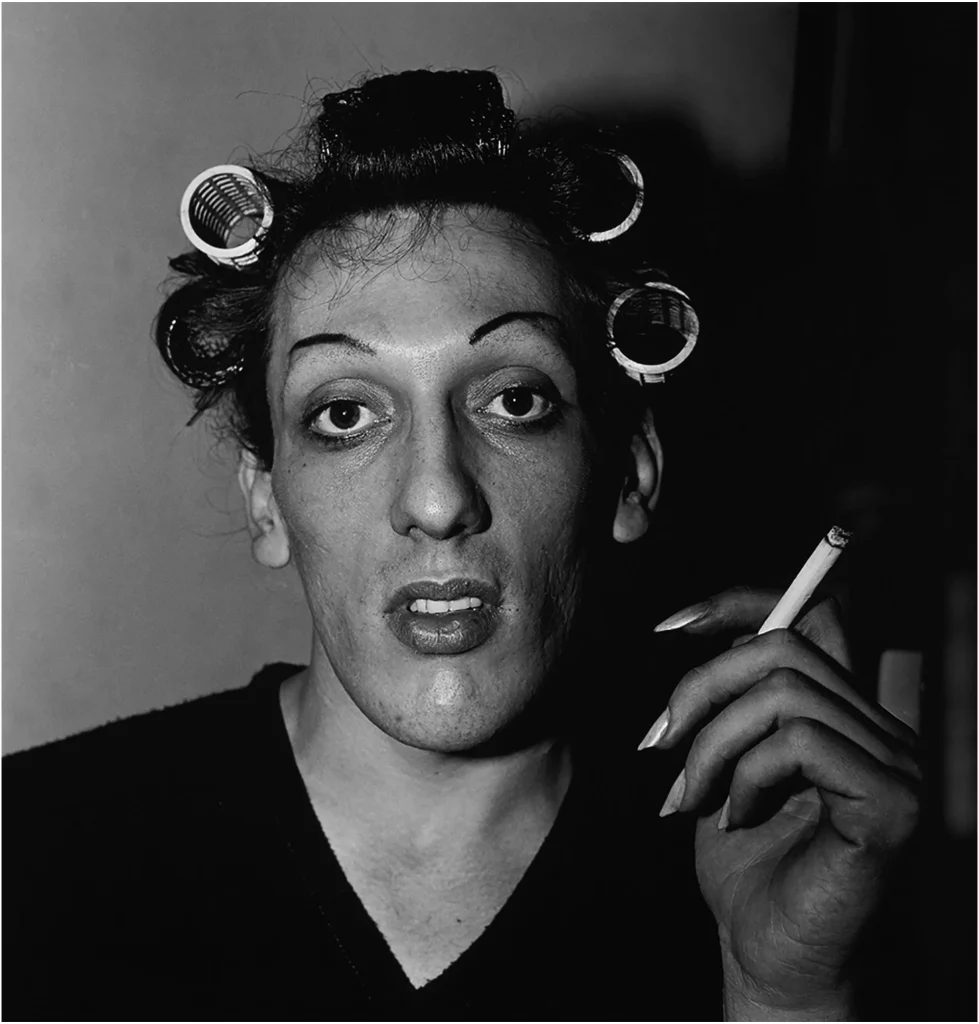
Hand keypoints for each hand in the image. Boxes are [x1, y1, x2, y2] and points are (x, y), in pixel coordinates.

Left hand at [645, 588, 919, 1019]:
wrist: (769, 957)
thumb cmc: (743, 866)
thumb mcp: (719, 764)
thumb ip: (724, 704)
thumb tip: (688, 629)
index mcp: (842, 715)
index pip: (810, 618)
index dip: (740, 603)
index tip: (669, 628)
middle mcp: (880, 729)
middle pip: (783, 646)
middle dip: (702, 686)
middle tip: (658, 744)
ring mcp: (895, 764)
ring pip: (783, 693)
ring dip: (712, 743)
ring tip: (688, 797)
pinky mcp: (891, 802)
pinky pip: (799, 742)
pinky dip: (746, 773)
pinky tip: (733, 819)